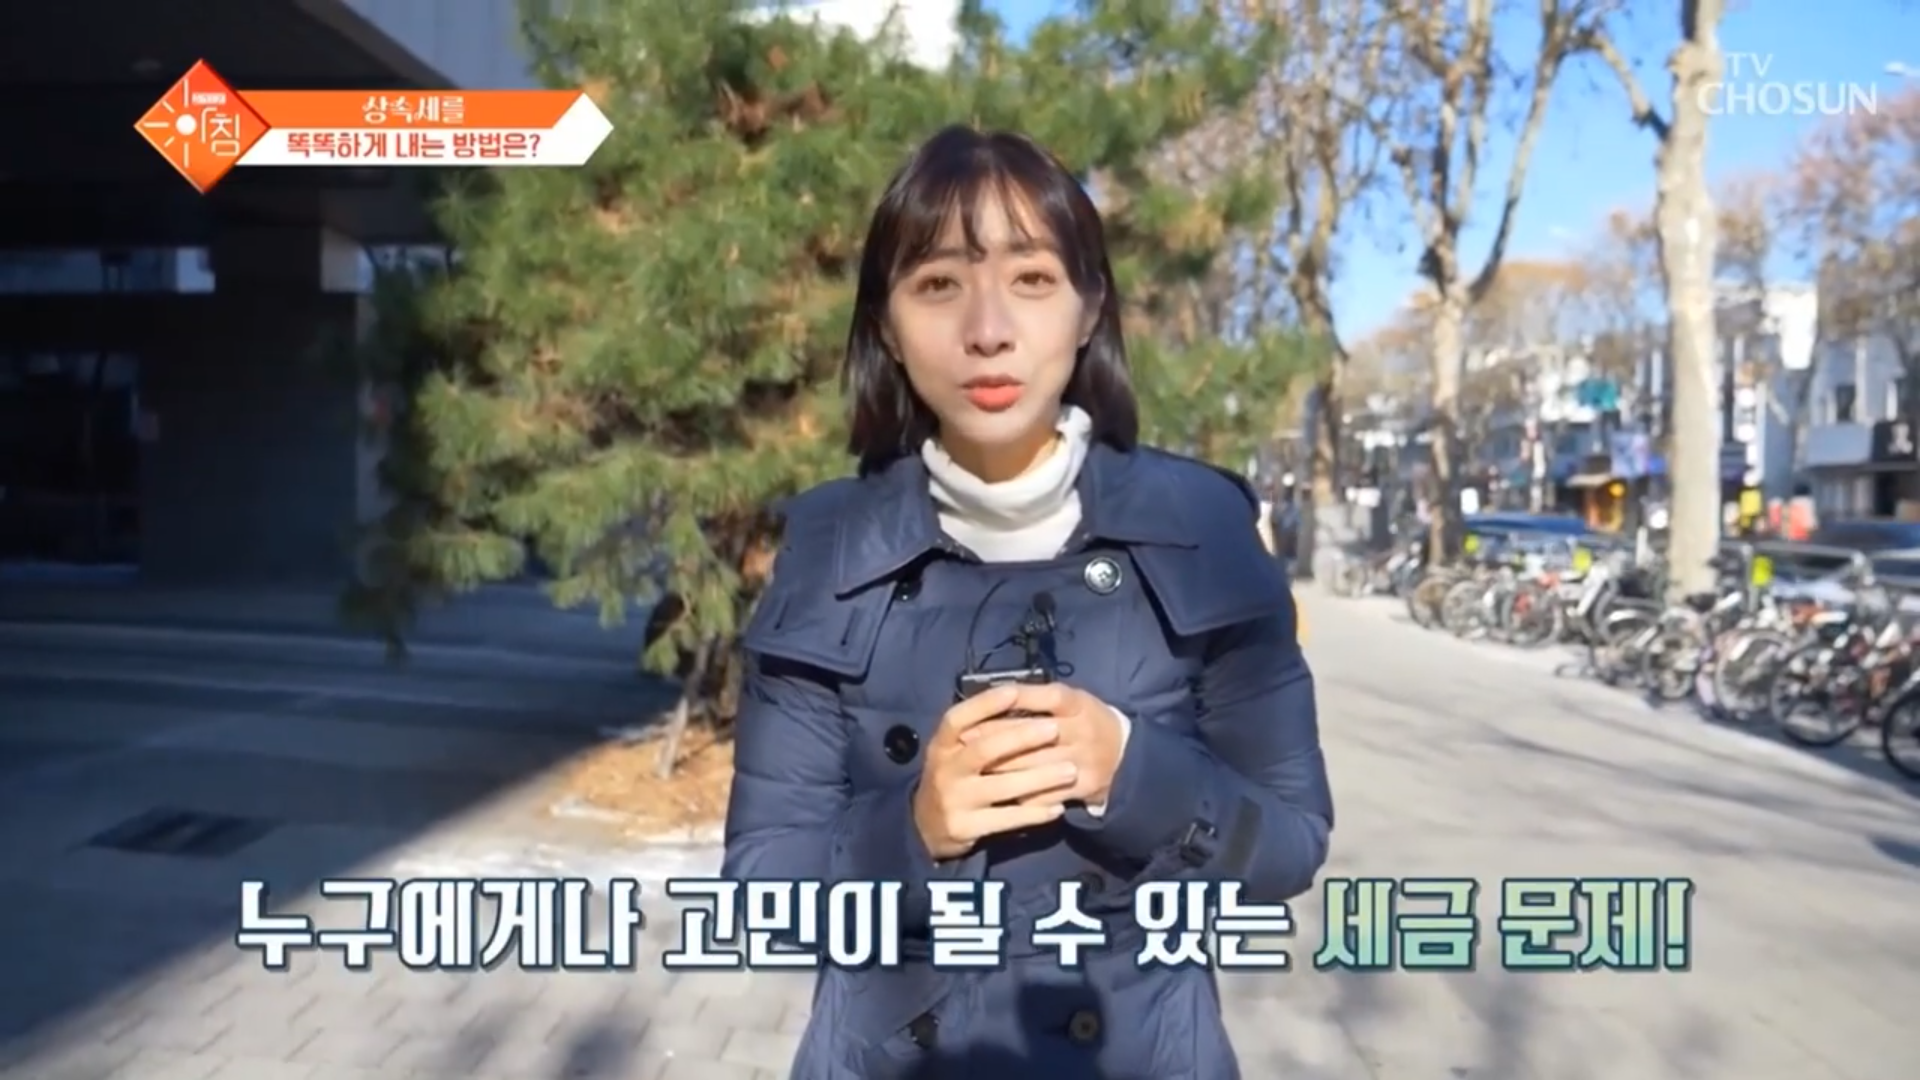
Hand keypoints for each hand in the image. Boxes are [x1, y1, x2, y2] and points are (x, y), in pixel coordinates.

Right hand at [911, 685, 1078, 860]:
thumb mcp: (955, 751)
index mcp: (942, 744)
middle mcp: (945, 769)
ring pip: (1001, 786)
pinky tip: (1058, 807)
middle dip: (1021, 738)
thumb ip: (979, 731)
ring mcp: (953, 800)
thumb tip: (1017, 699)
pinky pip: (1006, 818)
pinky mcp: (965, 827)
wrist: (928, 825)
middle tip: (1055, 729)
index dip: (984, 704)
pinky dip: (1034, 813)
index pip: (958, 718)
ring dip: (1039, 778)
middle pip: (983, 750)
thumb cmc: (954, 777)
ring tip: (1070, 770)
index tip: (1014, 692)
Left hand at [966, 683, 1124, 807]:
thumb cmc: (1085, 721)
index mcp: (1078, 703)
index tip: (985, 705)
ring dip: (1002, 769)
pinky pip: (1048, 793)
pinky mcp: (1086, 785)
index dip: (1017, 699)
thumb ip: (1037, 700)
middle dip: (995, 739)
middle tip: (965, 741)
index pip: (1047, 697)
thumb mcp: (1070, 701)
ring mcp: (1085, 759)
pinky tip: (1001, 797)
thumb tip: (992, 699)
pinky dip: (1023, 796)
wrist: (1126, 753)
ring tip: (975, 770)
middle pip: (1034, 733)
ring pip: (1036, 766)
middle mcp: (1083, 729)